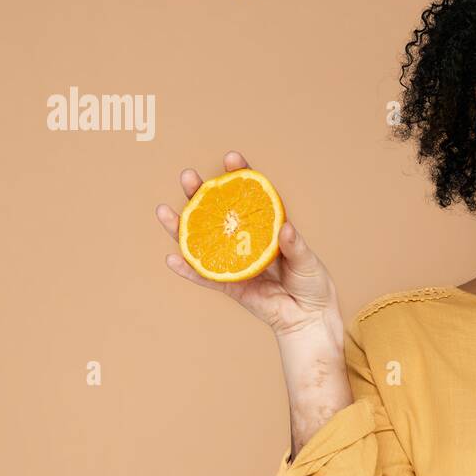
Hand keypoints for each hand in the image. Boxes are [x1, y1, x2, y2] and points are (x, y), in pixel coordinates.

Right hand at [156, 150, 341, 339]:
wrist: (309, 317)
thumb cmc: (312, 283)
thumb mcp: (308, 261)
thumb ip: (295, 246)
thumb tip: (286, 228)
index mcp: (266, 228)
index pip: (251, 197)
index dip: (239, 178)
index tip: (230, 158)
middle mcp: (246, 241)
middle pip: (218, 214)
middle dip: (201, 195)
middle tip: (188, 177)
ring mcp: (235, 262)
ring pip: (204, 242)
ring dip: (182, 228)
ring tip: (163, 211)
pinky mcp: (231, 287)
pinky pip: (206, 277)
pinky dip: (188, 270)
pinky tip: (171, 258)